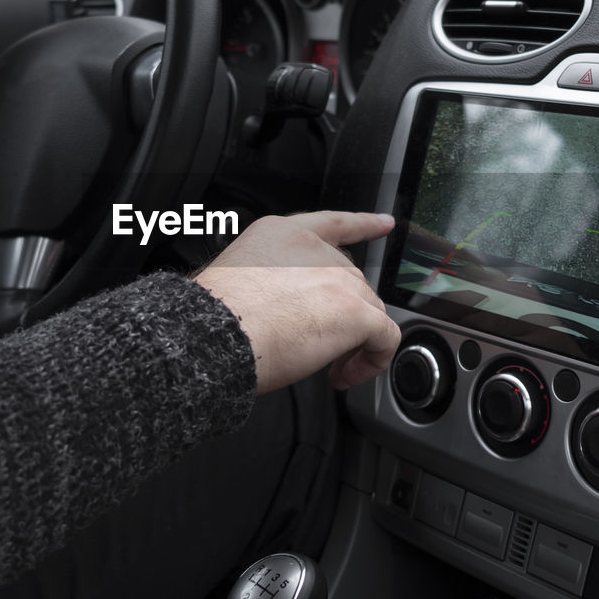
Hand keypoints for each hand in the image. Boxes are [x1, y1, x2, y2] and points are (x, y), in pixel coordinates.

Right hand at [195, 212, 401, 394]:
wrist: (215, 335)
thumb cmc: (214, 318)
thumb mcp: (241, 278)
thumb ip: (273, 280)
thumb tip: (290, 309)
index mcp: (282, 235)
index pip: (333, 224)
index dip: (363, 225)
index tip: (384, 224)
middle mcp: (313, 250)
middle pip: (351, 280)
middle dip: (343, 314)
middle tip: (320, 346)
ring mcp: (336, 278)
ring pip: (370, 308)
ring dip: (356, 340)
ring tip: (330, 368)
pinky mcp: (354, 311)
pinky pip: (384, 337)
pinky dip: (373, 360)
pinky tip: (348, 374)